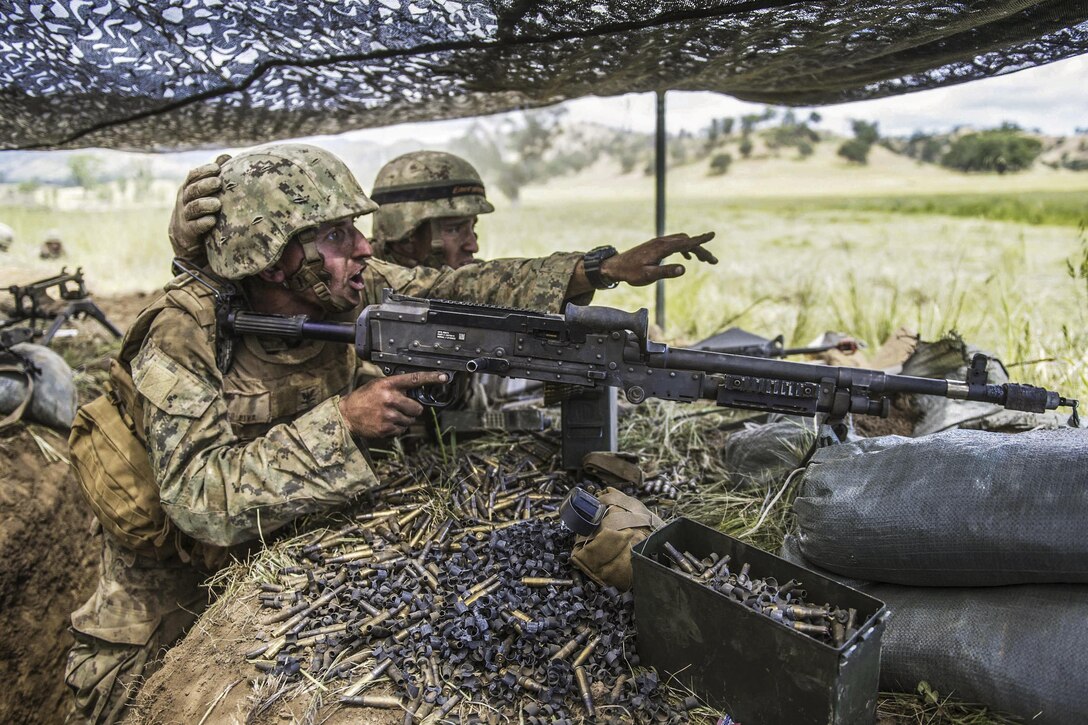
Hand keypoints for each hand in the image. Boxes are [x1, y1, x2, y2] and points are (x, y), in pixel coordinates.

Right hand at [167, 154, 229, 263]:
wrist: (185, 238)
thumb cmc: (200, 210)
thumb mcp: (204, 192)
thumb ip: (214, 175)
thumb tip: (226, 156)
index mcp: (188, 188)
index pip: (193, 176)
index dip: (204, 171)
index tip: (217, 168)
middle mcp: (184, 200)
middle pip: (193, 190)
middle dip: (205, 185)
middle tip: (218, 183)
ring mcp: (184, 216)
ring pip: (193, 208)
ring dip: (205, 205)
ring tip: (217, 204)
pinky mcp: (187, 232)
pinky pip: (194, 227)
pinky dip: (203, 223)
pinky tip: (212, 221)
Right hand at [339, 371, 449, 438]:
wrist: (347, 414)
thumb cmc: (364, 398)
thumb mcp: (379, 385)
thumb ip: (396, 386)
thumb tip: (416, 391)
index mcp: (388, 384)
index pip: (414, 379)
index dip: (431, 378)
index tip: (444, 377)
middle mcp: (390, 399)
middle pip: (417, 407)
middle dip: (412, 409)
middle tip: (401, 408)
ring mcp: (388, 415)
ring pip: (410, 420)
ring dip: (404, 419)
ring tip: (389, 415)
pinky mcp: (386, 429)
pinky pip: (401, 430)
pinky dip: (396, 428)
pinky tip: (385, 422)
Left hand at [601, 231, 716, 286]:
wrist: (615, 266)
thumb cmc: (630, 273)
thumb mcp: (648, 276)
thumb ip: (666, 272)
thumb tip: (684, 268)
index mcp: (662, 248)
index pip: (685, 242)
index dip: (700, 239)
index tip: (713, 235)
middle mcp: (662, 242)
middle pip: (687, 242)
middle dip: (702, 250)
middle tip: (713, 261)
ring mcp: (659, 243)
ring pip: (682, 242)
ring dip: (694, 249)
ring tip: (705, 260)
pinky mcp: (656, 246)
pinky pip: (675, 244)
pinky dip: (685, 249)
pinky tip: (688, 258)